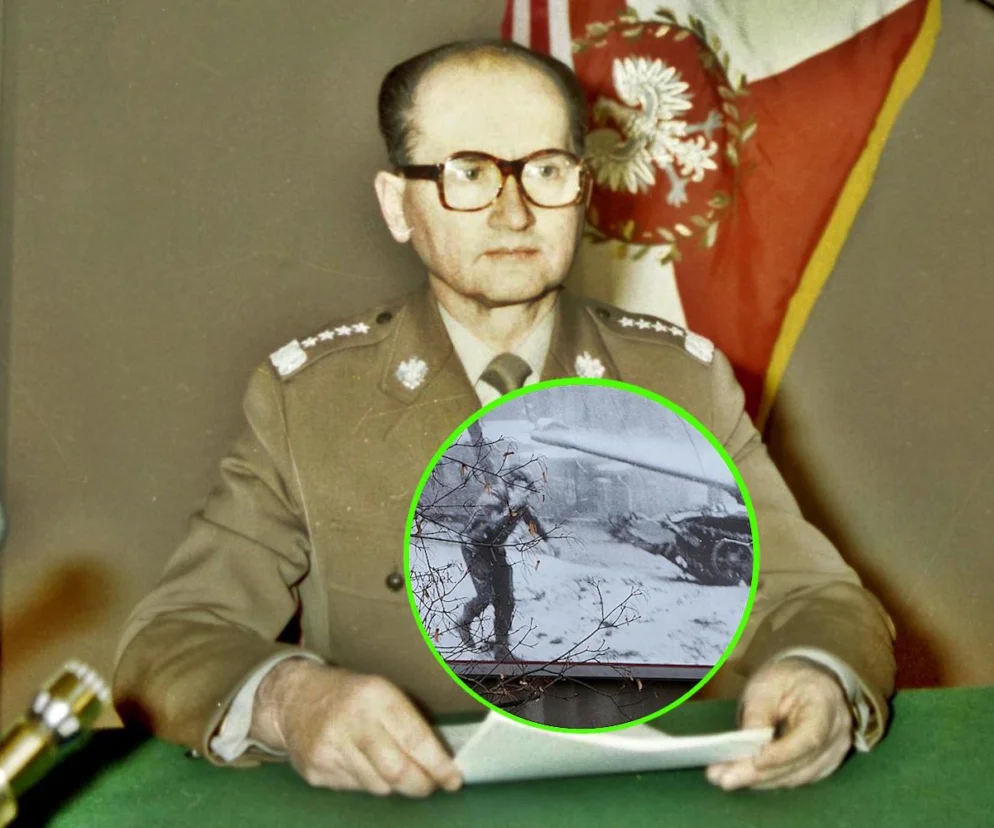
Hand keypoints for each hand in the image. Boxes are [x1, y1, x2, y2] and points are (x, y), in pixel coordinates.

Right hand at [251, 659, 461, 796]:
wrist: (295, 698)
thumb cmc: (352, 696)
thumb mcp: (382, 692)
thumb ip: (409, 723)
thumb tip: (442, 760)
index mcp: (376, 696)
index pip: (415, 739)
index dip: (438, 765)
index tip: (454, 779)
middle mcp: (353, 722)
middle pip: (397, 771)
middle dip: (421, 785)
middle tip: (432, 785)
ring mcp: (331, 749)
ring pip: (379, 786)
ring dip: (394, 785)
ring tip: (394, 769)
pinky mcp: (316, 771)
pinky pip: (356, 789)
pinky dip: (369, 782)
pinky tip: (363, 765)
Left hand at [706, 657, 853, 790]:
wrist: (806, 681)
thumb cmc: (786, 679)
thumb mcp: (766, 685)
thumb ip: (757, 715)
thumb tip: (746, 747)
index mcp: (826, 703)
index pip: (809, 737)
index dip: (782, 754)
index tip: (755, 762)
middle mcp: (837, 734)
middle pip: (801, 763)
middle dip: (761, 774)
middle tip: (725, 778)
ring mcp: (834, 753)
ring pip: (798, 776)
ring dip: (762, 781)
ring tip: (727, 779)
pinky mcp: (823, 765)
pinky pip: (796, 777)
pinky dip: (770, 779)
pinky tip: (744, 777)